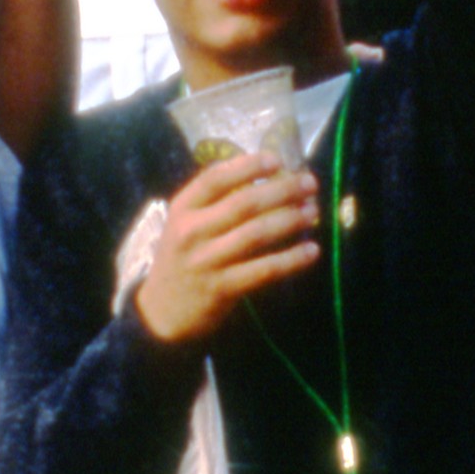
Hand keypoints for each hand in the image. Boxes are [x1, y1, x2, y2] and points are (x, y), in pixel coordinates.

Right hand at [132, 152, 321, 344]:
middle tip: (309, 183)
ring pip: (256, 234)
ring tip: (313, 211)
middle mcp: (191, 232)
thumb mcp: (184, 225)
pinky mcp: (222, 289)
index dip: (248, 166)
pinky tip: (312, 250)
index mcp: (182, 209)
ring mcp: (206, 261)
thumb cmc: (182, 259)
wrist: (161, 314)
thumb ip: (213, 202)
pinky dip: (291, 259)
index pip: (214, 179)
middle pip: (243, 203)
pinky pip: (264, 270)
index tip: (278, 159)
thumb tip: (263, 177)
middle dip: (281, 190)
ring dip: (290, 220)